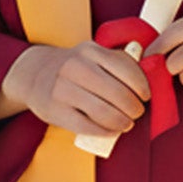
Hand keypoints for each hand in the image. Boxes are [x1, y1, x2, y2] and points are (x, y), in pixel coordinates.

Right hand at [1, 41, 150, 135]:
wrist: (33, 74)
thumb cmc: (73, 68)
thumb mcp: (91, 55)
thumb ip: (116, 63)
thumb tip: (149, 80)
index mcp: (90, 51)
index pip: (126, 70)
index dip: (142, 87)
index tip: (145, 96)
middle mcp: (75, 67)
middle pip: (118, 94)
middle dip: (134, 108)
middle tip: (137, 112)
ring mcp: (63, 89)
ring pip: (104, 112)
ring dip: (123, 122)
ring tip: (127, 123)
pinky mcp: (55, 111)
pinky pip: (88, 126)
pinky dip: (105, 131)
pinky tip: (112, 130)